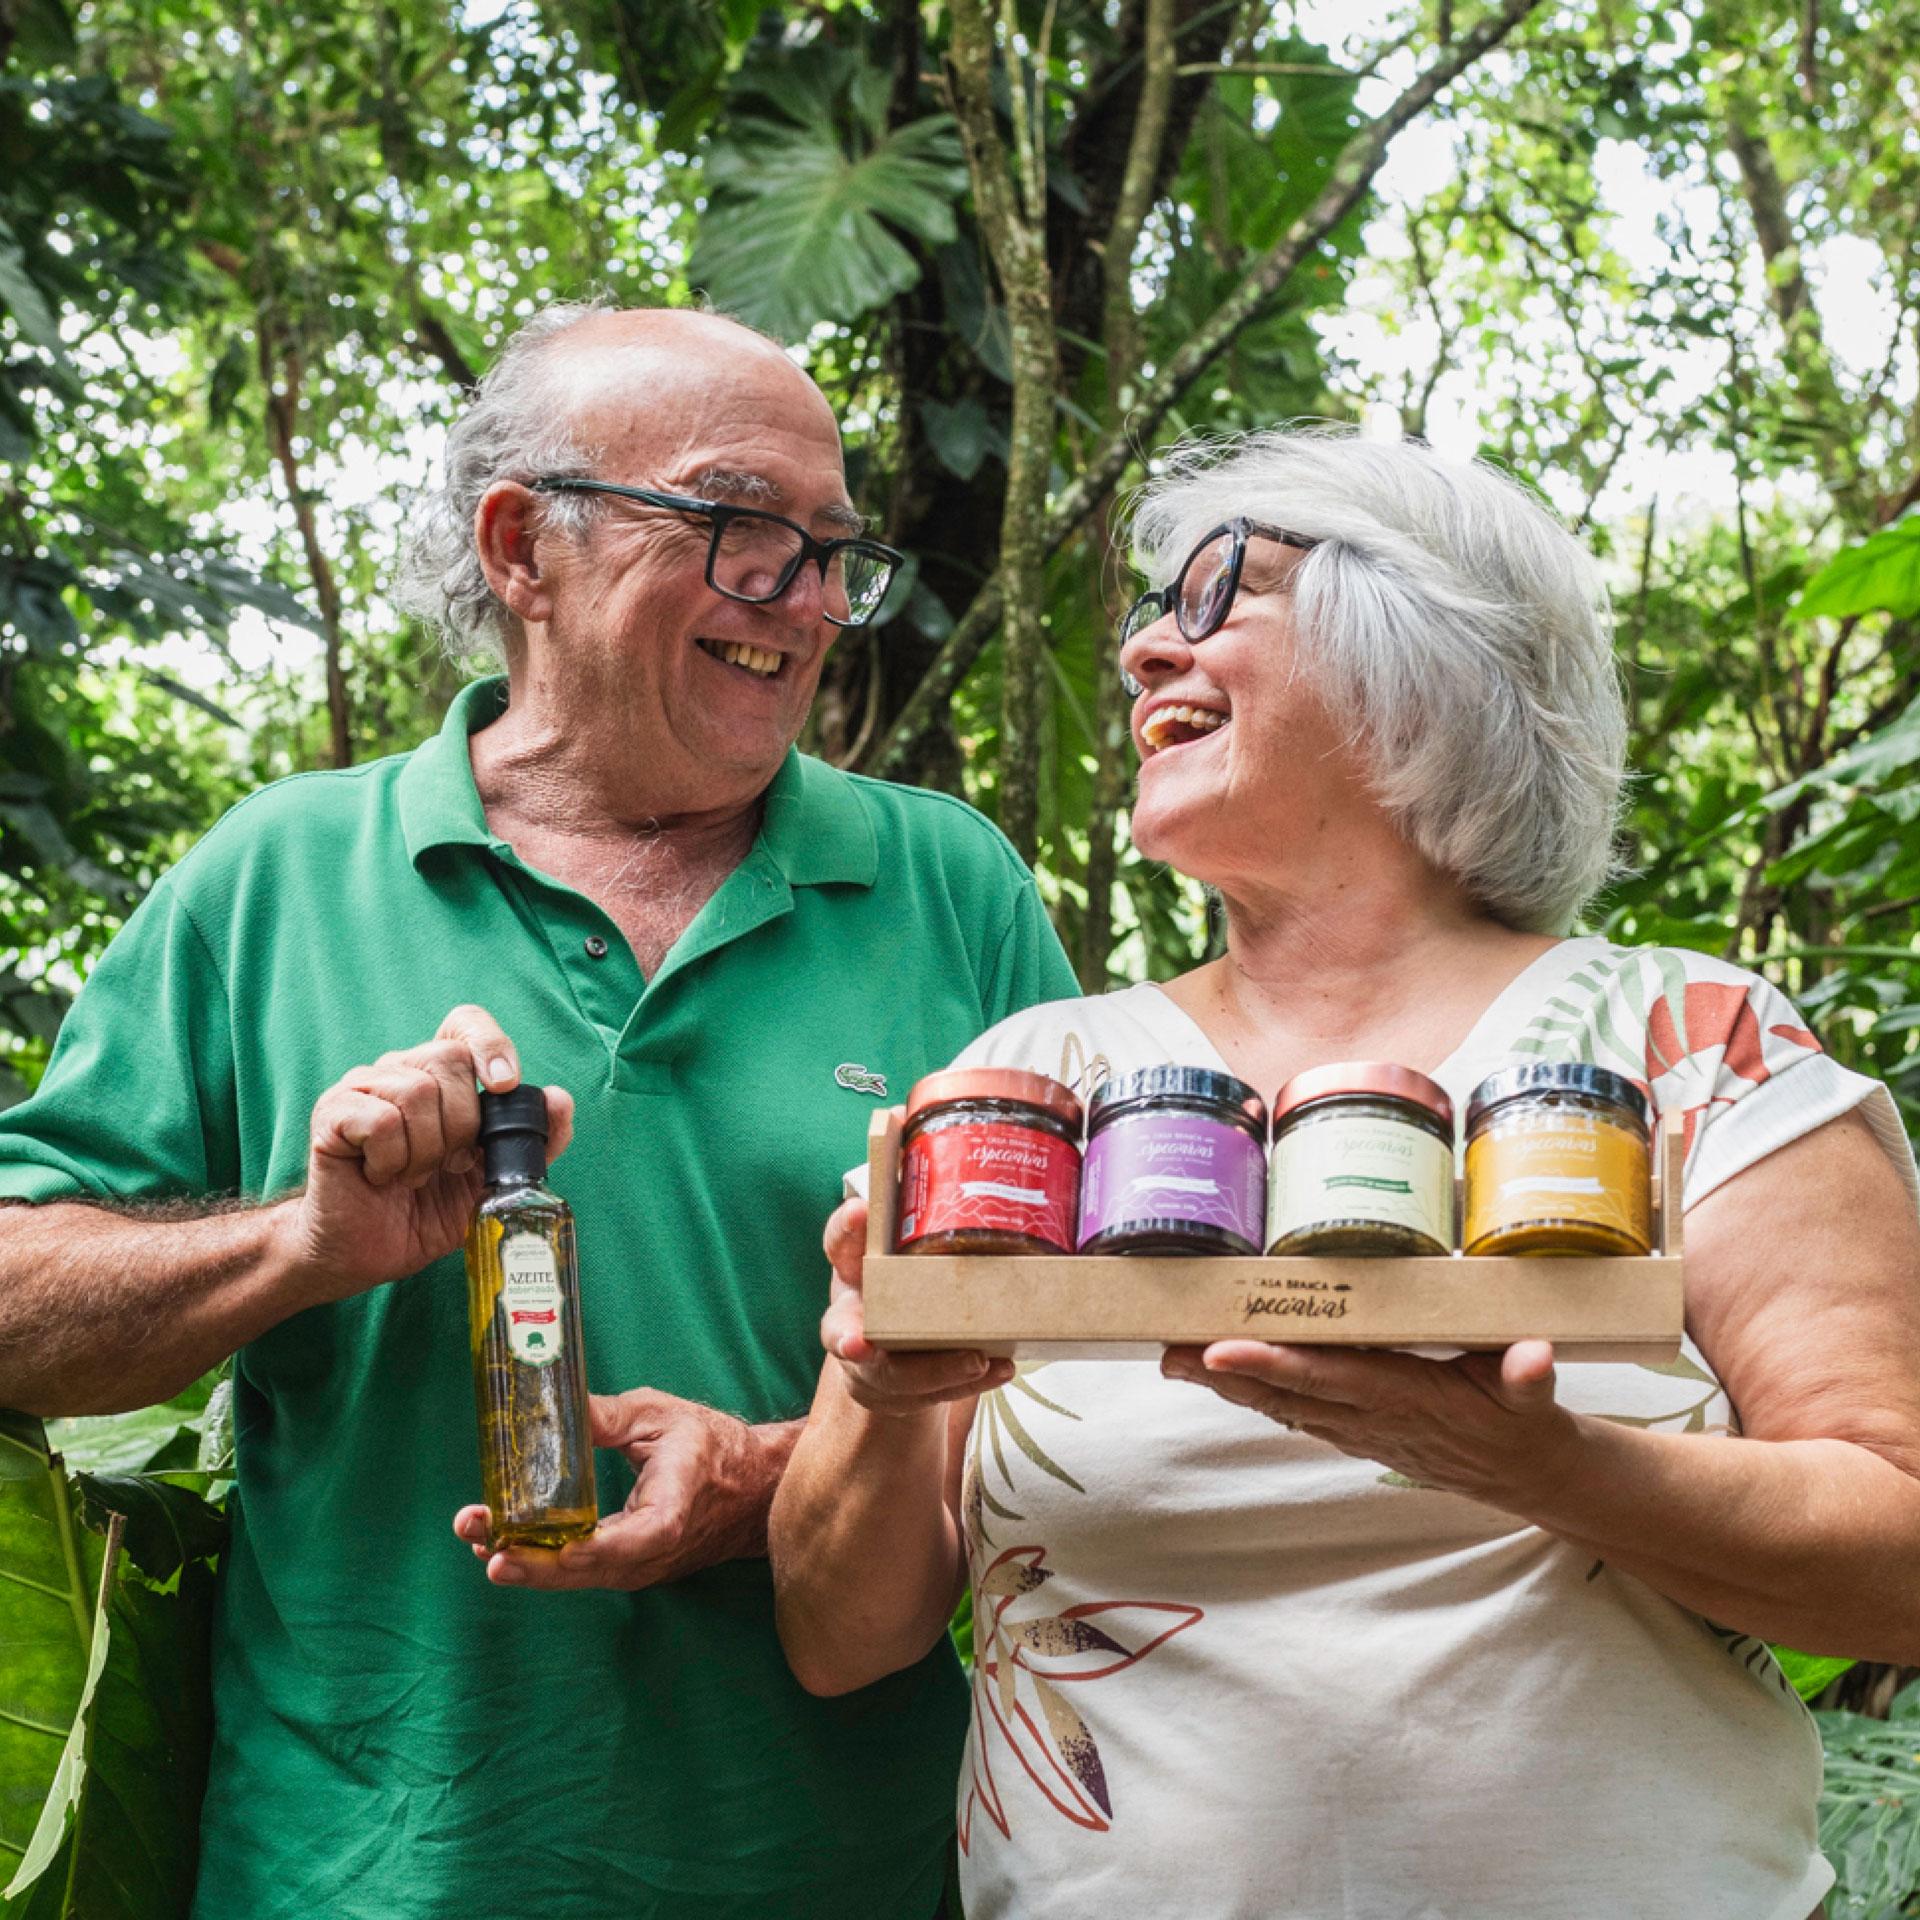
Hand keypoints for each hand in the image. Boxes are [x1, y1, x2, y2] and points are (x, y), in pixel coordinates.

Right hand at [280, 1004, 574, 1300]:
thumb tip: (560, 1099)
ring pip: (415, 1091)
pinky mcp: (332, 1114)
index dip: (489, 1043)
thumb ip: (533, 1141)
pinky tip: (382, 1176)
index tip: (504, 1086)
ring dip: (426, 1149)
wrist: (369, 1253)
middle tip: (450, 1163)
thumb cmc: (427, 1210)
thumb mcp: (494, 1180)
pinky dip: (392, 1159)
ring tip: (414, 1175)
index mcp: (439, 1076)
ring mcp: (362, 1088)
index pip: (464, 1023)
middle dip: (463, 1124)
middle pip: (448, 1059)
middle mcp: (400, 1070)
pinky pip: (379, 1121)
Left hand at [452, 1389, 793, 1590]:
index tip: (534, 1548)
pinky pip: (585, 1571)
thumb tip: (554, 1407)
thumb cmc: (712, 1445)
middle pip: (586, 1570)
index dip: (581, 1551)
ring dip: (528, 1562)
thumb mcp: (660, 1415)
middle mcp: (654, 1552)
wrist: (754, 1486)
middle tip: (480, 1541)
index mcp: (669, 1511)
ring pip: (579, 1577)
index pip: (626, 1541)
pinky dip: (546, 1560)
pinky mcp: (632, 1569)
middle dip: (528, 1560)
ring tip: (478, 1538)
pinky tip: (508, 1544)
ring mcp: (643, 1567)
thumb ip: (606, 1417)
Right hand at [820, 1193, 1012, 1417]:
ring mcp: (874, 1361)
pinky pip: (935, 1393)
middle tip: (862, 1341)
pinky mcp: (902, 1392)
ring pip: (893, 1373)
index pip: (840, 1241)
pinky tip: (1002, 1367)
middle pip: (842, 1325)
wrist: (891, 1349)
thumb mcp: (903, 1230)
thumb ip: (912, 1181)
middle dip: (851, 1335)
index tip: (860, 1210)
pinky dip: (971, 1381)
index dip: (847, 1225)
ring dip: (934, 1368)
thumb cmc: (904, 1275)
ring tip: (977, 1358)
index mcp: (856, 1265)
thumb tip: (928, 1097)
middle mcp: (856, 1313)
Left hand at [1161, 1338, 1578, 1511]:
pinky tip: (1216, 1376)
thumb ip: (1528, 1376)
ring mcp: (1358, 1428)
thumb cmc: (1524, 1422)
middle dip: (1225, 1373)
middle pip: (1285, 1393)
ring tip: (1171, 1358)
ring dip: (1227, 1384)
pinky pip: (1294, 1410)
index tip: (1221, 1349)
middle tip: (1167, 1350)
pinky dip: (1254, 1393)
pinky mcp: (1356, 1430)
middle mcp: (1370, 1416)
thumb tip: (1534, 1356)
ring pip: (1281, 1403)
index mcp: (1405, 1397)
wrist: (1527, 1475)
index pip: (1328, 1377)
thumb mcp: (1533, 1398)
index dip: (1274, 1364)